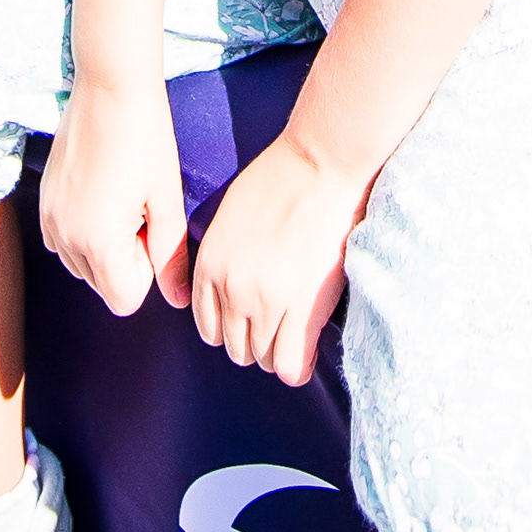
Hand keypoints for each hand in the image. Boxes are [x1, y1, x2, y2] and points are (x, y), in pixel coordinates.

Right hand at [37, 77, 191, 316]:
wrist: (109, 88)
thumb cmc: (146, 138)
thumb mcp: (166, 198)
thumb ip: (170, 254)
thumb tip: (178, 301)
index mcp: (99, 242)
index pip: (125, 300)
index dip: (148, 272)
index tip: (153, 230)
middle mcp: (65, 239)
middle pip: (103, 285)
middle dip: (127, 261)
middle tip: (140, 210)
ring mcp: (48, 221)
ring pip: (83, 266)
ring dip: (106, 247)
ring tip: (123, 199)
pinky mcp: (41, 203)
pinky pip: (64, 243)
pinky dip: (84, 232)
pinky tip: (103, 193)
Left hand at [189, 137, 372, 385]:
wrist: (322, 164)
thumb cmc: (283, 177)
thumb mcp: (231, 216)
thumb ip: (225, 255)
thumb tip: (233, 281)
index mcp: (209, 265)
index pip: (208, 326)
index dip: (233, 328)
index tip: (253, 323)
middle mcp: (230, 289)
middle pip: (236, 347)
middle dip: (257, 342)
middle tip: (281, 326)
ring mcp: (265, 302)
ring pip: (263, 358)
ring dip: (279, 351)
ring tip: (299, 332)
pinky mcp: (302, 309)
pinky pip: (291, 364)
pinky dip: (298, 367)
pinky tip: (309, 353)